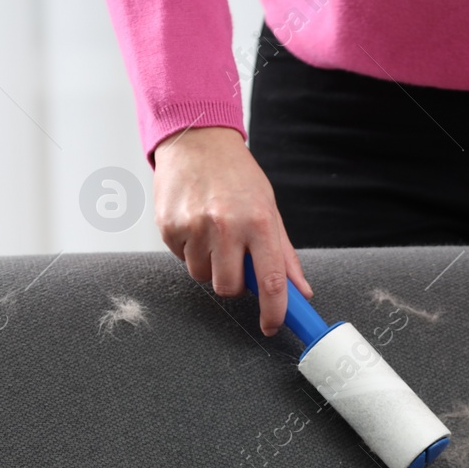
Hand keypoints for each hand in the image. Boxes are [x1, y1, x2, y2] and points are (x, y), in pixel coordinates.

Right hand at [153, 126, 311, 335]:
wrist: (198, 141)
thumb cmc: (238, 177)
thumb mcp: (270, 211)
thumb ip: (284, 255)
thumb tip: (301, 292)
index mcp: (259, 223)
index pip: (271, 281)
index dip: (274, 312)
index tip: (272, 326)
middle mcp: (226, 226)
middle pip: (229, 287)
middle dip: (234, 286)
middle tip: (236, 262)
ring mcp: (193, 226)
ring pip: (202, 276)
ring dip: (210, 266)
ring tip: (214, 235)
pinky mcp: (168, 226)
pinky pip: (180, 259)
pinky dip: (190, 251)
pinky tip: (195, 225)